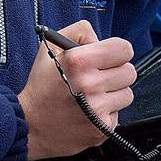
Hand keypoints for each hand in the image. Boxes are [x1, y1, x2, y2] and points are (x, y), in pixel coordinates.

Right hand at [18, 19, 137, 160]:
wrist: (30, 124)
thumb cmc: (42, 85)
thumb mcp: (52, 47)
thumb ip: (79, 33)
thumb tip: (101, 41)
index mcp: (79, 61)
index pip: (124, 49)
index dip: (117, 51)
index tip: (110, 56)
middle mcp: (90, 85)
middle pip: (129, 72)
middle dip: (116, 72)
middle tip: (99, 76)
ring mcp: (98, 109)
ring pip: (127, 94)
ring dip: (113, 93)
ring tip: (92, 95)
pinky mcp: (103, 128)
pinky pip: (118, 114)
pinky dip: (106, 112)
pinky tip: (89, 111)